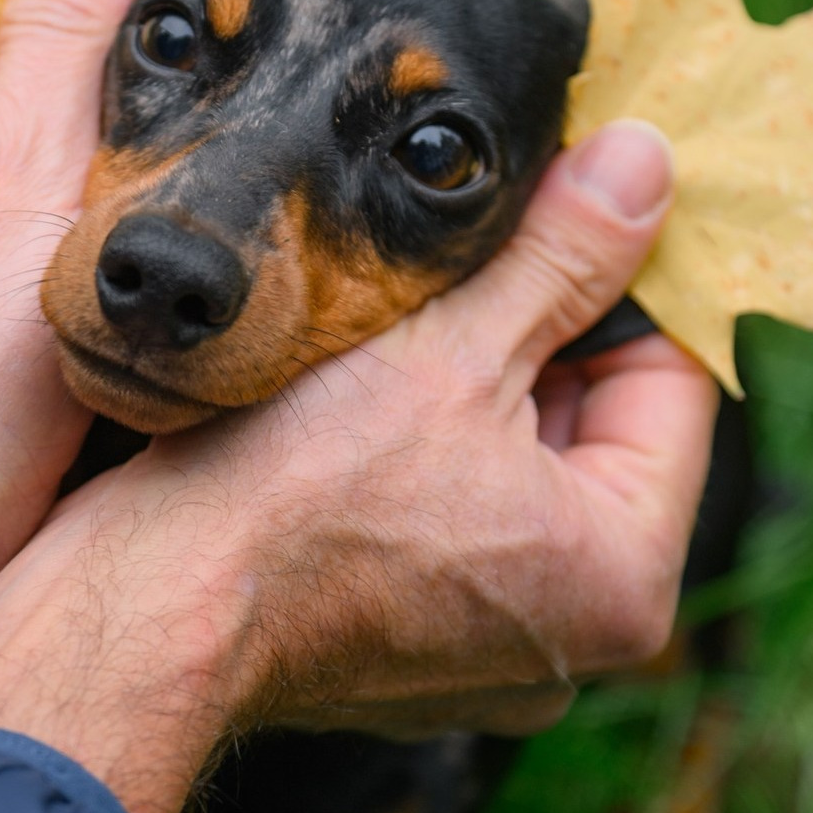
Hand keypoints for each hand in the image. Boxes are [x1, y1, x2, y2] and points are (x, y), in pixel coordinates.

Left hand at [0, 0, 137, 807]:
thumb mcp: (34, 157)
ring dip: (110, 174)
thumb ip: (68, 25)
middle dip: (115, 99)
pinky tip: (139, 260)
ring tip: (166, 206)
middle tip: (189, 134)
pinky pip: (44, 224)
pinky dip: (93, 232)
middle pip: (36, 77)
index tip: (191, 22)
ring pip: (48, 158)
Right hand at [0, 119, 717, 812]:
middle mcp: (564, 634)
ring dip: (476, 379)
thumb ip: (562, 260)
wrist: (143, 603)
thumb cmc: (291, 495)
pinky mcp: (404, 635)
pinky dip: (426, 442)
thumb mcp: (450, 354)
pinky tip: (372, 383)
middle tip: (490, 234)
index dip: (626, 277)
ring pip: (511, 464)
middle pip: (589, 425)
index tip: (581, 202)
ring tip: (419, 304)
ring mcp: (480, 646)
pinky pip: (450, 508)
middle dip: (541, 326)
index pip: (668, 385)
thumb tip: (643, 166)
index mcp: (618, 581)